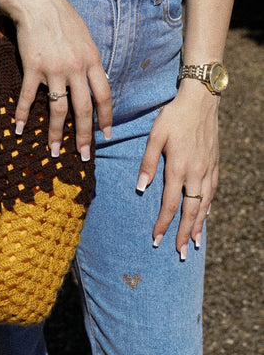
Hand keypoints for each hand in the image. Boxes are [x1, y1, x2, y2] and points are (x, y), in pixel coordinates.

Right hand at [0, 0, 111, 158]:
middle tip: (83, 155)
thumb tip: (94, 83)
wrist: (36, 2)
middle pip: (83, 109)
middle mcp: (76, 67)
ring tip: (53, 151)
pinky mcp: (32, 67)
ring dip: (55, 133)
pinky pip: (29, 97)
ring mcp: (54, 69)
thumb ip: (90, 61)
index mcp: (92, 60)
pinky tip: (19, 129)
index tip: (106, 135)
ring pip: (58, 109)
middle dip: (84, 135)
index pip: (104, 95)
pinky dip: (23, 115)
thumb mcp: (85, 38)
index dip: (106, 117)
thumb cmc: (62, 19)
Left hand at [137, 80, 219, 257]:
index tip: (156, 239)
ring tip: (194, 243)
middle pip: (191, 211)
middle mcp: (196, 173)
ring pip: (204, 205)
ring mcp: (208, 170)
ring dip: (199, 225)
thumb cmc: (173, 116)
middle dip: (184, 234)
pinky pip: (212, 192)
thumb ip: (148, 162)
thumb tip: (141, 188)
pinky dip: (208, 207)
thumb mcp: (156, 136)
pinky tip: (205, 215)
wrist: (201, 101)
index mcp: (179, 168)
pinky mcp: (214, 164)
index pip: (170, 204)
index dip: (163, 224)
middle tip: (180, 253)